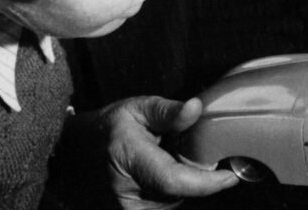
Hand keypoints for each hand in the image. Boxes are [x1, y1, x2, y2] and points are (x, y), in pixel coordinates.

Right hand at [97, 96, 237, 208]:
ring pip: (176, 199)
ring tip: (167, 158)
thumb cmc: (110, 128)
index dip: (207, 182)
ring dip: (184, 181)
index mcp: (129, 158)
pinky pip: (167, 203)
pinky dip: (173, 189)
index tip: (231, 176)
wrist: (76, 153)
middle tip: (186, 149)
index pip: (174, 180)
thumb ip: (168, 111)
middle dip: (197, 174)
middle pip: (181, 192)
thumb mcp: (137, 109)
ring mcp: (129, 209)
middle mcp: (128, 192)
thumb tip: (196, 108)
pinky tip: (162, 171)